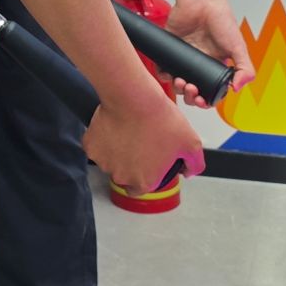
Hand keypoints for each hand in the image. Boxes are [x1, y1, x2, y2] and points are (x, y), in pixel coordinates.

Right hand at [83, 92, 202, 197]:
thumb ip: (194, 164)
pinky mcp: (90, 146)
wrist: (134, 97)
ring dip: (118, 151)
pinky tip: (115, 127)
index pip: (142, 188)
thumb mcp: (191, 143)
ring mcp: (104, 162)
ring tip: (129, 131)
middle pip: (125, 176)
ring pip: (111, 161)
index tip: (150, 162)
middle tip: (141, 142)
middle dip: (131, 163)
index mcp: (145, 182)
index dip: (147, 175)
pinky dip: (104, 139)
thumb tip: (188, 172)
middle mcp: (122, 176)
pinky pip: (97, 146)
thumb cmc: (160, 119)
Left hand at [156, 0, 255, 99]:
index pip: (210, 91)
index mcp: (216, 66)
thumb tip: (238, 88)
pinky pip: (163, 68)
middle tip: (191, 90)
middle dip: (191, 97)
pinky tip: (168, 73)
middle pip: (192, 91)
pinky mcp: (170, 50)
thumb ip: (244, 67)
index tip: (203, 101)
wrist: (201, 0)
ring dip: (178, 89)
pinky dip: (163, 75)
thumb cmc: (221, 19)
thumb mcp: (238, 46)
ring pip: (177, 83)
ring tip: (181, 81)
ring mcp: (184, 58)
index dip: (206, 101)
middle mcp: (199, 64)